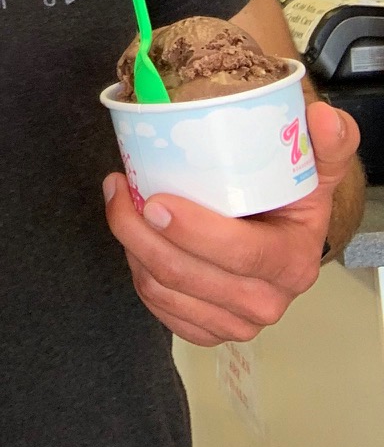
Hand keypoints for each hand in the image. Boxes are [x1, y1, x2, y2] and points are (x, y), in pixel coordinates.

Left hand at [103, 102, 359, 345]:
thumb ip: (327, 142)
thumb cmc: (290, 197)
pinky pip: (158, 309)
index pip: (239, 253)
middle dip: (139, 232)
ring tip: (119, 201)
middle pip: (187, 275)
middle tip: (118, 187)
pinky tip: (131, 238)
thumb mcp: (315, 165)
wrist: (284, 234)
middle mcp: (265, 300)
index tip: (153, 200)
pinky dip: (136, 272)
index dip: (192, 231)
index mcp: (292, 261)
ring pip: (163, 291)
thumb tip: (325, 119)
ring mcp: (235, 320)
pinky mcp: (207, 327)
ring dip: (129, 246)